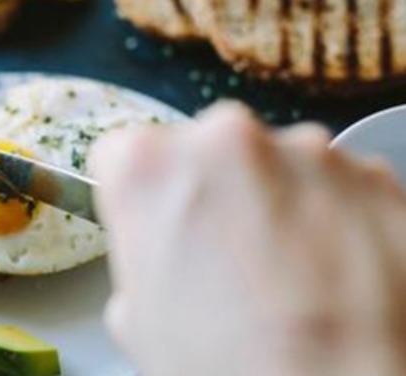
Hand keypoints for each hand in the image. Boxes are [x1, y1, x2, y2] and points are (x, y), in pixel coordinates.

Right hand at [91, 103, 405, 375]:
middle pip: (203, 149)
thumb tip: (163, 262)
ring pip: (273, 163)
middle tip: (221, 255)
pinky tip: (327, 270)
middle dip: (210, 190)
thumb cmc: (235, 363)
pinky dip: (328, 215)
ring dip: (273, 200)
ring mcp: (306, 150)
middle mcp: (225, 137)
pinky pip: (333, 183)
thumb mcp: (138, 322)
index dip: (136, 194)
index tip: (151, 219)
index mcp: (149, 168)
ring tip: (284, 272)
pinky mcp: (369, 172)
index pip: (121, 153)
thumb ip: (140, 260)